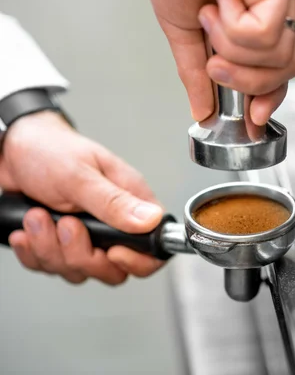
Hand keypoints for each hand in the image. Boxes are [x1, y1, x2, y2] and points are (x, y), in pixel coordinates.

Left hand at [0, 111, 165, 284]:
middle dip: (82, 256)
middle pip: (114, 270)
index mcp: (130, 202)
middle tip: (65, 225)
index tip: (112, 252)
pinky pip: (52, 268)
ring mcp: (87, 237)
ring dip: (50, 249)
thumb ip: (114, 202)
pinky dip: (33, 253)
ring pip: (80, 271)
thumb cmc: (49, 150)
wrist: (9, 151)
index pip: (153, 247)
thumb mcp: (81, 175)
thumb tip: (151, 220)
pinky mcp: (61, 245)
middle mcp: (113, 223)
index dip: (137, 260)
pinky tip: (26, 230)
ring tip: (37, 217)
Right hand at [143, 0, 294, 124]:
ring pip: (278, 58)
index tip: (254, 120)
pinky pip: (265, 36)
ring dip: (232, 48)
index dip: (268, 97)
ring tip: (212, 15)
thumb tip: (203, 111)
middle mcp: (275, 10)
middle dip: (247, 81)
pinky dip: (232, 26)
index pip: (278, 70)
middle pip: (287, 70)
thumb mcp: (182, 30)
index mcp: (254, 21)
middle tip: (215, 63)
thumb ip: (196, 74)